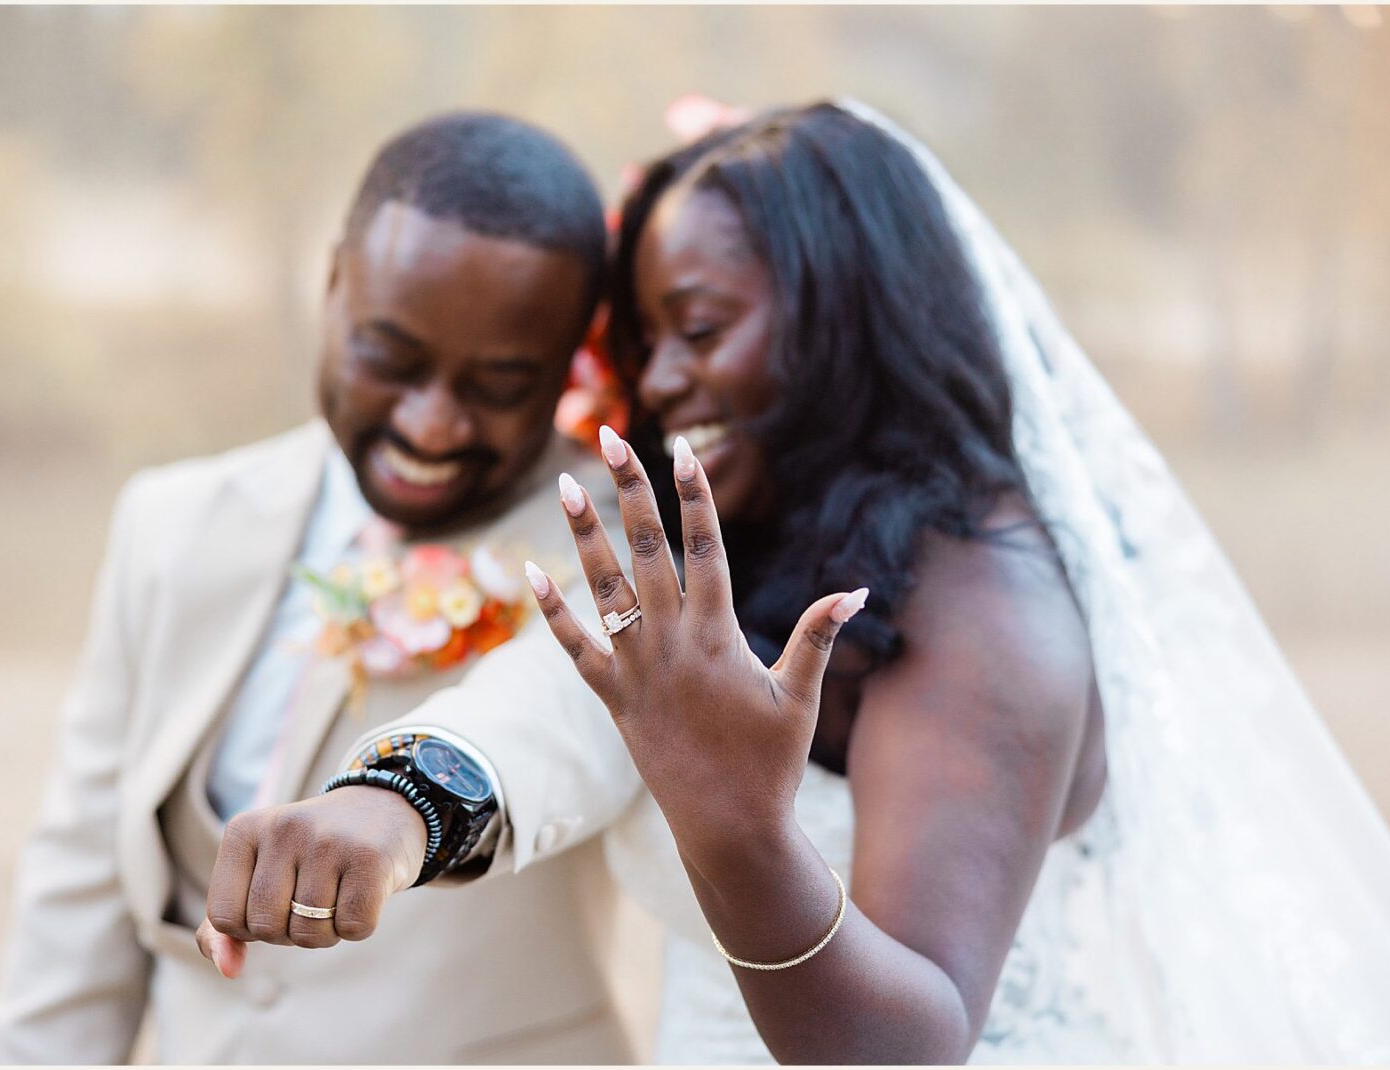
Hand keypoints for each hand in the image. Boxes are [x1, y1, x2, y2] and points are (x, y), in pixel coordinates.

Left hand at [195, 786, 426, 976]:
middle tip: (310, 901)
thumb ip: (224, 930)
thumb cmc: (310, 857)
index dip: (252, 926)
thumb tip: (228, 970)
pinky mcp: (370, 858)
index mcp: (244, 830)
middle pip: (266, 928)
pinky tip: (363, 893)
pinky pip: (353, 928)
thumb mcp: (258, 877)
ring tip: (337, 896)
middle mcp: (284, 828)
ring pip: (309, 934)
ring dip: (325, 932)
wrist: (382, 811)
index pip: (224, 917)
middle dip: (289, 932)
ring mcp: (328, 840)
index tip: (276, 900)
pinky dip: (358, 927)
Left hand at [525, 428, 865, 866]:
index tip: (680, 448)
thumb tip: (857, 589)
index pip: (705, 546)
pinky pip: (574, 647)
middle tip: (608, 436)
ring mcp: (635, 669)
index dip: (693, 495)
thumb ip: (819, 635)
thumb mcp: (802, 696)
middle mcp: (670, 642)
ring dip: (583, 534)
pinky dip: (554, 611)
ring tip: (566, 485)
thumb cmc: (772, 764)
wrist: (727, 829)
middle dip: (628, 488)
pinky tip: (532, 573)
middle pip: (644, 548)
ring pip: (602, 587)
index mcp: (718, 634)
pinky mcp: (613, 698)